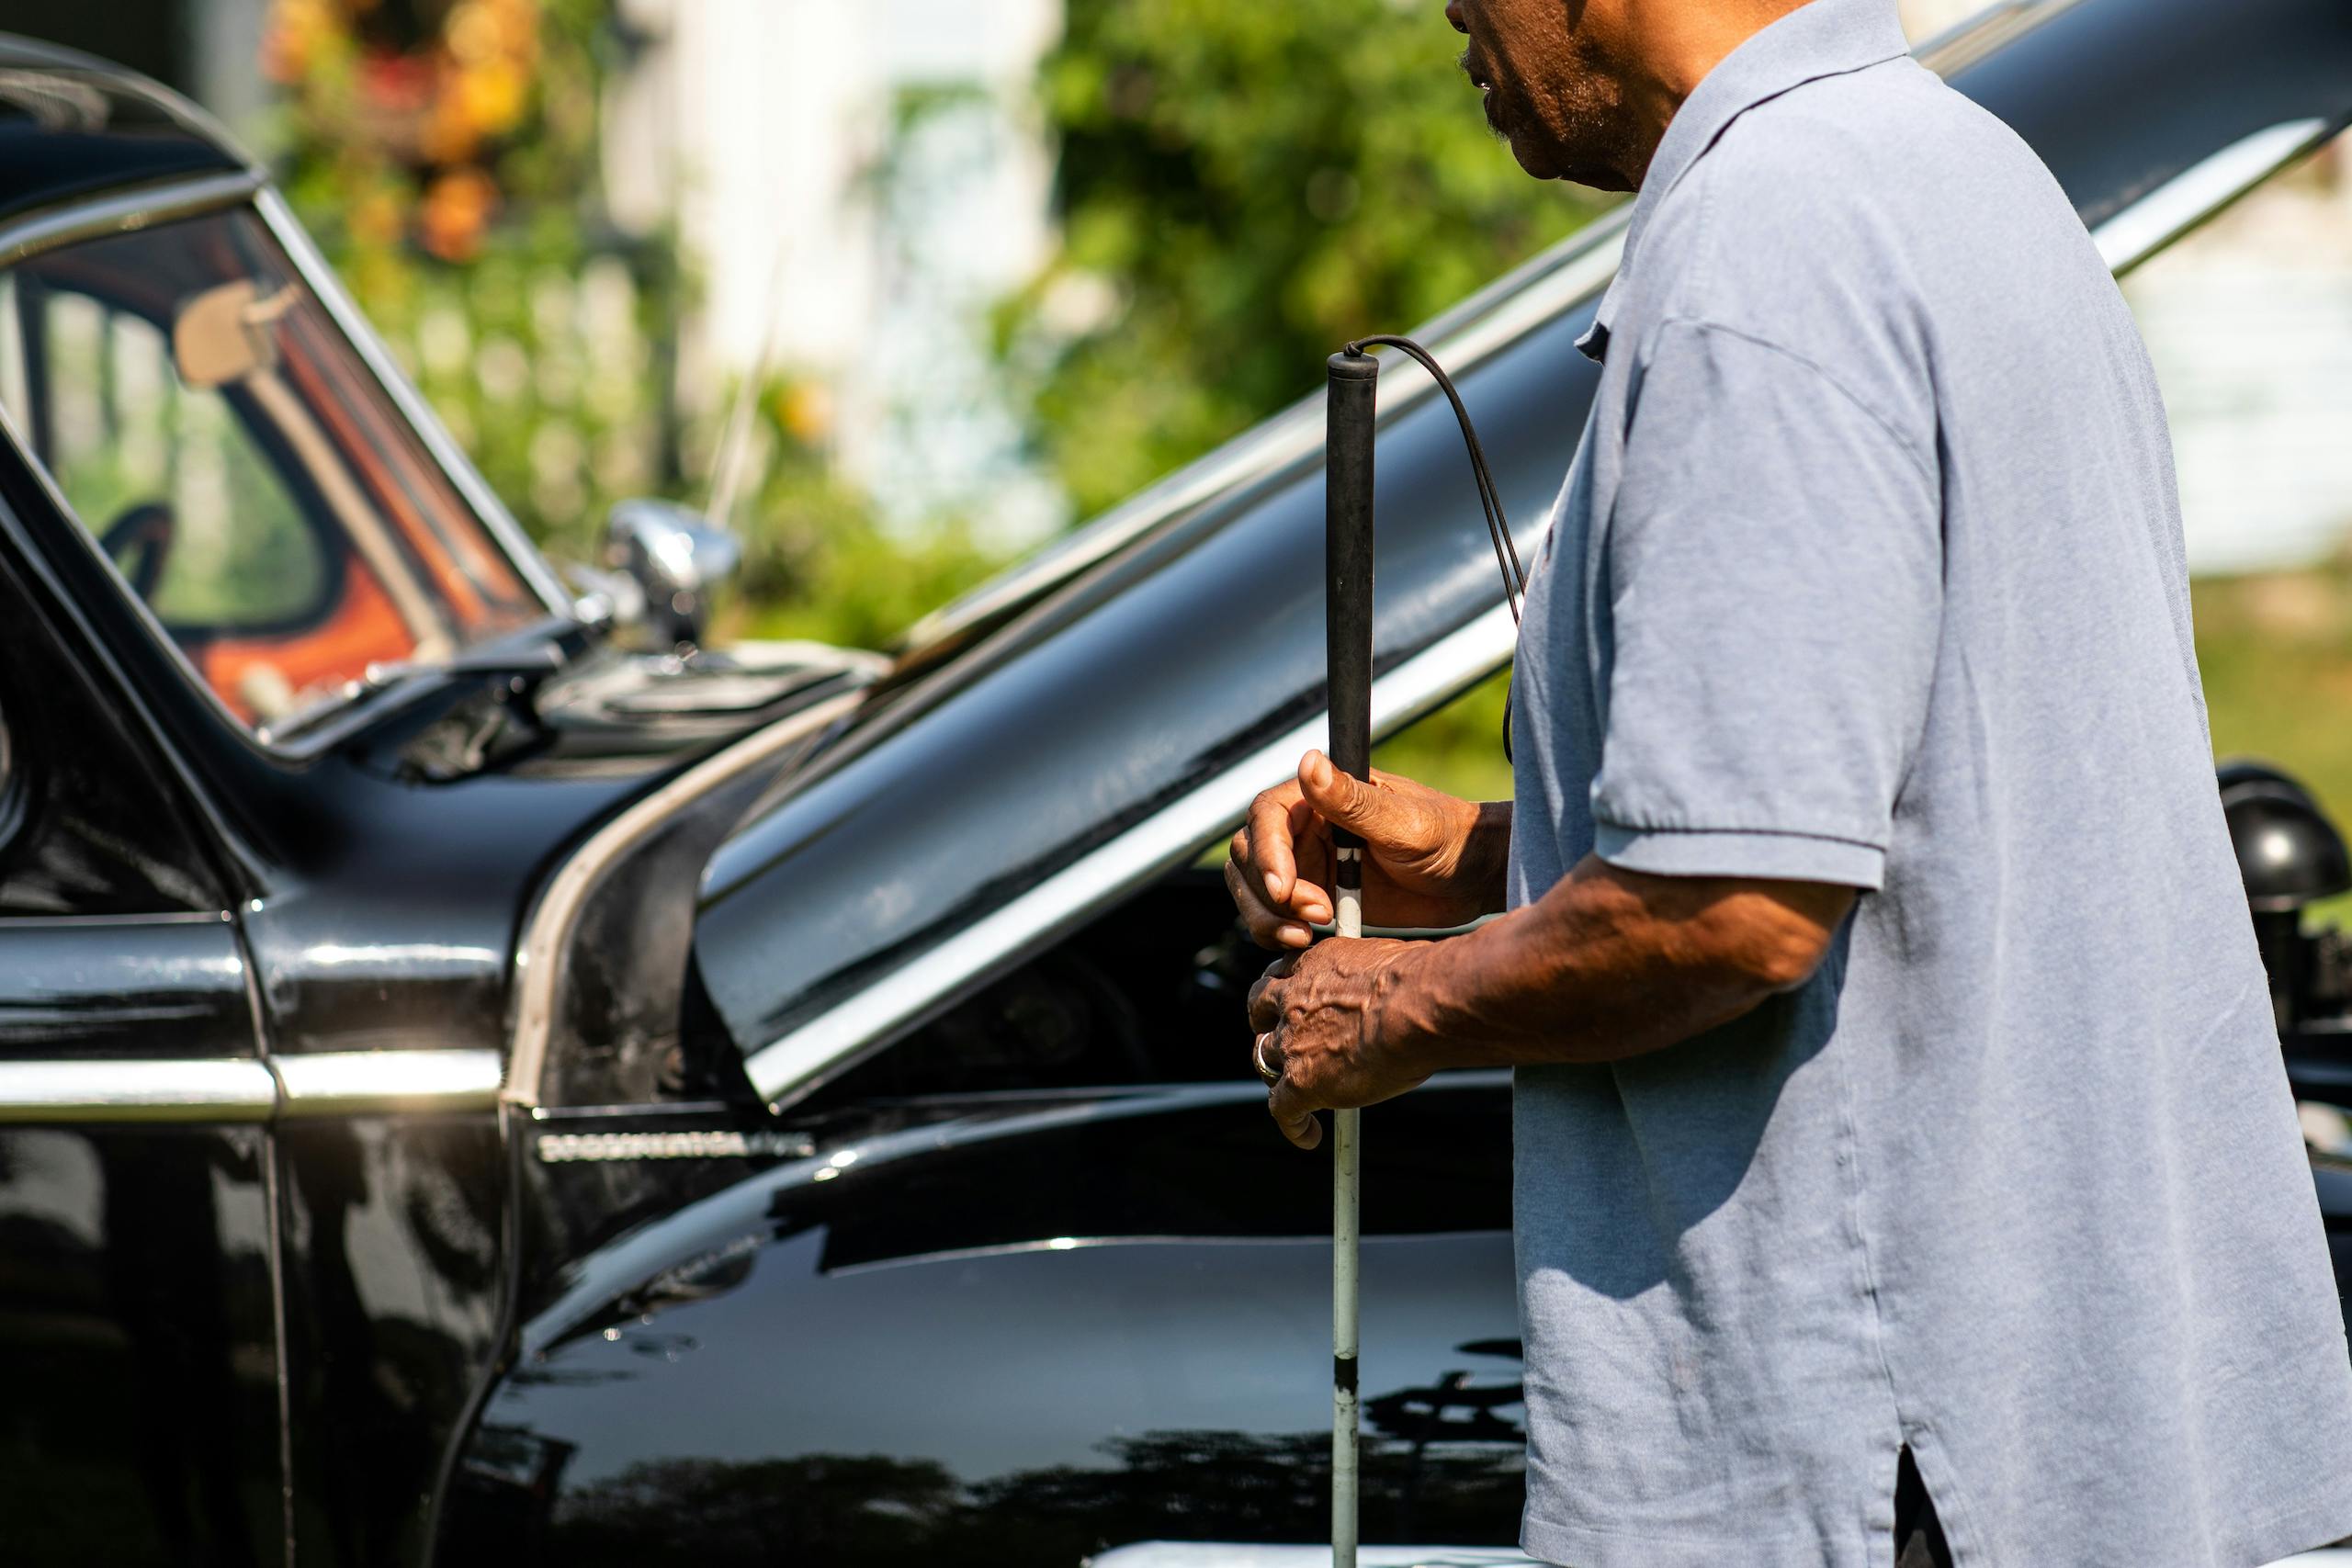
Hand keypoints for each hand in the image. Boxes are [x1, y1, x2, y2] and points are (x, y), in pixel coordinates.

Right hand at [1224, 750, 1503, 948]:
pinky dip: (1276, 933)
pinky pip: (1273, 917)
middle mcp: (1305, 827)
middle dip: (1267, 892)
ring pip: (1252, 889)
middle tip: (1316, 914)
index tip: (1283, 888)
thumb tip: (1310, 760)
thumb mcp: (1402, 822)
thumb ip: (1353, 800)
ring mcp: (1306, 865)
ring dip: (1266, 917)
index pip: (1266, 816)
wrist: (1471, 879)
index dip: (1266, 852)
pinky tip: (1308, 943)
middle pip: (1248, 855)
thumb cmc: (1446, 838)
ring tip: (1307, 934)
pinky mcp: (1313, 899)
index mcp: (1321, 796)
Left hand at [1248, 939, 1433, 1149]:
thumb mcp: (1385, 961)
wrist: (1418, 1005)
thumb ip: (1372, 976)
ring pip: (1265, 1059)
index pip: (1282, 974)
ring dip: (1276, 1074)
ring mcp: (1293, 1042)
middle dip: (1265, 1025)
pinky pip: (1282, 1109)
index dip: (1283, 991)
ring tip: (1292, 1090)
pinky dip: (1293, 1124)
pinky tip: (1309, 1135)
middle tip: (1280, 1040)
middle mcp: (1294, 999)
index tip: (1293, 1000)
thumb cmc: (1420, 978)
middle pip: (1259, 1010)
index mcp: (1315, 964)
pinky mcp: (1302, 1082)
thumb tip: (1397, 986)